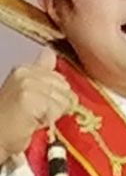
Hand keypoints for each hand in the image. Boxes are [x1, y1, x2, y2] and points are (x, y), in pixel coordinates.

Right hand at [0, 49, 73, 165]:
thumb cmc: (11, 122)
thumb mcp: (27, 92)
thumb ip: (42, 74)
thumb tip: (51, 53)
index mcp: (25, 69)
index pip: (60, 78)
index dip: (56, 96)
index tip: (38, 105)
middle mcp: (25, 72)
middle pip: (64, 88)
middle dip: (56, 104)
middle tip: (35, 113)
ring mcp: (26, 83)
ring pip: (63, 99)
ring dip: (52, 114)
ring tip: (33, 118)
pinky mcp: (28, 97)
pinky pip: (56, 109)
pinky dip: (49, 120)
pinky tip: (33, 122)